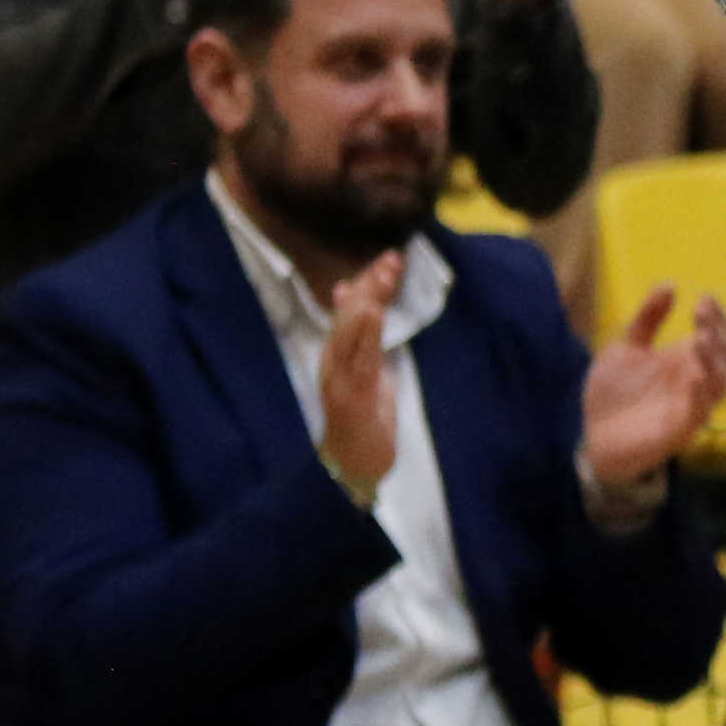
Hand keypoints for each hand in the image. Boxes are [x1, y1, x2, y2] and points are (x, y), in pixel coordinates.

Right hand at [318, 253, 403, 501]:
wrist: (351, 465)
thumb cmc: (362, 416)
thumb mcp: (365, 368)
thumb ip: (360, 334)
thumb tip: (349, 291)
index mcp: (338, 353)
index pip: (350, 309)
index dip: (367, 283)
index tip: (389, 260)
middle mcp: (334, 361)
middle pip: (349, 315)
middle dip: (370, 285)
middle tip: (391, 260)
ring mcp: (339, 378)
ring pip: (350, 331)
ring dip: (369, 300)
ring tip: (382, 276)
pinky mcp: (350, 395)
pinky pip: (359, 359)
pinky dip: (365, 334)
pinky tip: (373, 313)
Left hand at [582, 286, 725, 486]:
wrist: (591, 435)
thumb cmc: (614, 392)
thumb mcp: (625, 347)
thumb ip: (647, 319)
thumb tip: (670, 284)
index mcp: (685, 359)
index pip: (716, 335)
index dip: (717, 316)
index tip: (706, 297)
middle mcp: (694, 380)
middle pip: (723, 355)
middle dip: (717, 332)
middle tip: (701, 312)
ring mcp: (690, 406)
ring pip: (718, 384)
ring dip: (713, 361)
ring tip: (701, 339)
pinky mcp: (679, 430)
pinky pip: (699, 413)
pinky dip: (700, 396)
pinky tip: (695, 377)